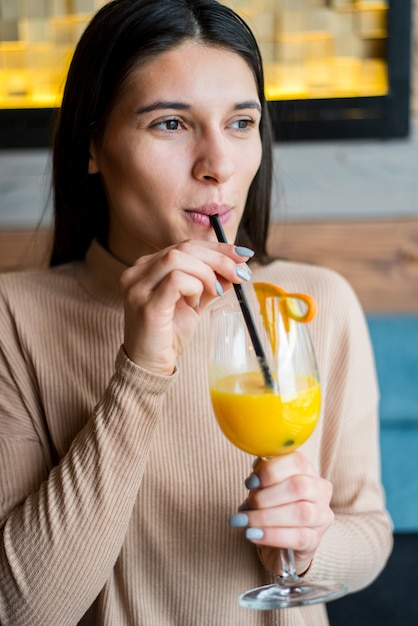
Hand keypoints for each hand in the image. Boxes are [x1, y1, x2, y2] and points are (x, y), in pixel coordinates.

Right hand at [120, 240, 251, 374]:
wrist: (149, 366)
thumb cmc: (168, 335)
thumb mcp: (194, 303)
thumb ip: (210, 284)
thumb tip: (237, 268)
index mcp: (147, 267)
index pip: (185, 245)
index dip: (216, 248)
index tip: (242, 256)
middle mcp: (137, 272)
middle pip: (183, 248)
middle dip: (219, 258)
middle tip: (241, 273)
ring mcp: (138, 287)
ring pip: (178, 258)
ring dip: (206, 273)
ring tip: (215, 293)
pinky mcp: (146, 304)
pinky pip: (176, 280)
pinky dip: (194, 287)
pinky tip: (196, 303)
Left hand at [230, 452, 333, 575]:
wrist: (278, 542)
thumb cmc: (271, 506)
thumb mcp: (264, 487)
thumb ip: (261, 478)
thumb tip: (254, 478)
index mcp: (307, 470)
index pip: (296, 461)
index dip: (271, 470)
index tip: (251, 482)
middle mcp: (320, 490)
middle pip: (299, 486)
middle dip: (267, 496)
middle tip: (247, 505)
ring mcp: (321, 516)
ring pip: (300, 513)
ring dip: (266, 517)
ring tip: (244, 521)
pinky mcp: (316, 540)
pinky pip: (297, 537)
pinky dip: (271, 535)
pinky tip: (253, 534)